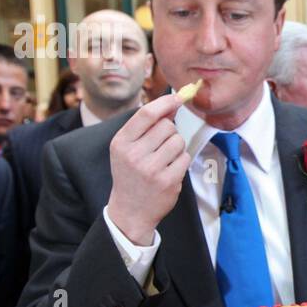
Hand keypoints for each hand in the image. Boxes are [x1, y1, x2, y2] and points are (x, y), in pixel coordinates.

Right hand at [106, 91, 189, 245]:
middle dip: (170, 132)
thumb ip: (146, 126)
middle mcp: (134, 155)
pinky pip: (185, 158)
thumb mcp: (127, 148)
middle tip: (161, 146)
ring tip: (165, 159)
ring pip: (178, 141)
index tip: (179, 97)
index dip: (166, 102)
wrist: (130, 210)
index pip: (147, 114)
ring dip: (177, 147)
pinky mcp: (167, 181)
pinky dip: (181, 161)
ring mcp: (151, 169)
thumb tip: (171, 103)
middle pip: (166, 126)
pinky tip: (170, 170)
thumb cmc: (131, 174)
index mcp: (121, 143)